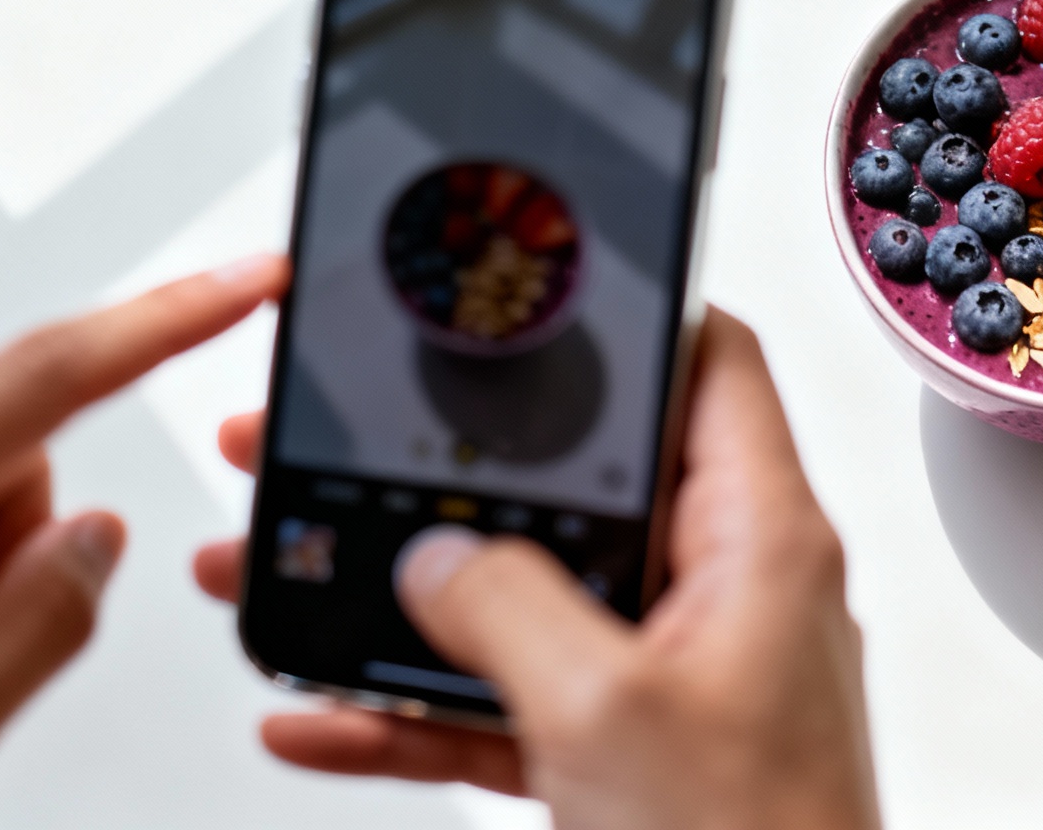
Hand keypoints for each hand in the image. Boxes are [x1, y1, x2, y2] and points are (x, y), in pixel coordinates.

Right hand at [193, 307, 882, 829]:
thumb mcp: (605, 713)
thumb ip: (507, 609)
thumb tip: (434, 556)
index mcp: (757, 542)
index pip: (712, 366)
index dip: (633, 313)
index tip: (530, 291)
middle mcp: (719, 590)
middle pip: (574, 483)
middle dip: (446, 468)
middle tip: (340, 438)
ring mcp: (669, 671)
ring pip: (521, 595)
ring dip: (403, 590)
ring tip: (286, 558)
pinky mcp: (627, 750)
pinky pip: (507, 701)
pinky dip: (417, 704)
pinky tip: (318, 711)